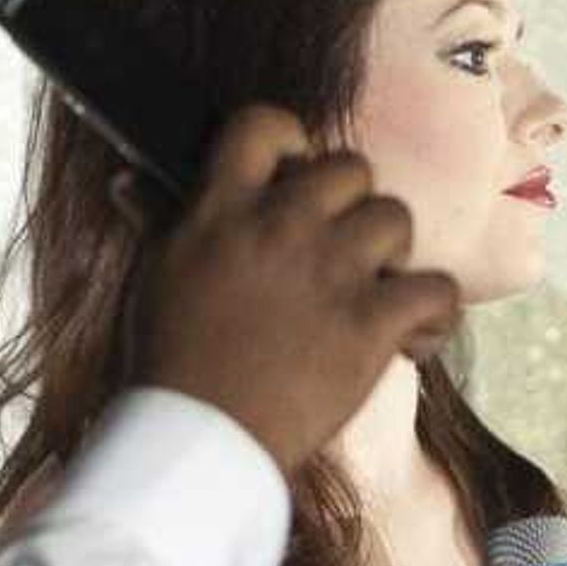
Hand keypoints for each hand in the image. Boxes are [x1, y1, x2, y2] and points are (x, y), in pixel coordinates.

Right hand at [136, 106, 461, 468]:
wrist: (200, 441)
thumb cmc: (172, 365)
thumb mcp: (157, 277)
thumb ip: (159, 220)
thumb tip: (129, 181)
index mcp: (221, 211)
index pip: (263, 124)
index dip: (290, 140)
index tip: (295, 174)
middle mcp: (281, 228)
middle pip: (351, 167)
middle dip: (353, 205)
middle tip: (341, 250)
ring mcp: (331, 273)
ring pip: (398, 218)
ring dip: (393, 255)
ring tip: (374, 296)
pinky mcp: (371, 324)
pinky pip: (438, 289)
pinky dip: (434, 314)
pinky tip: (410, 339)